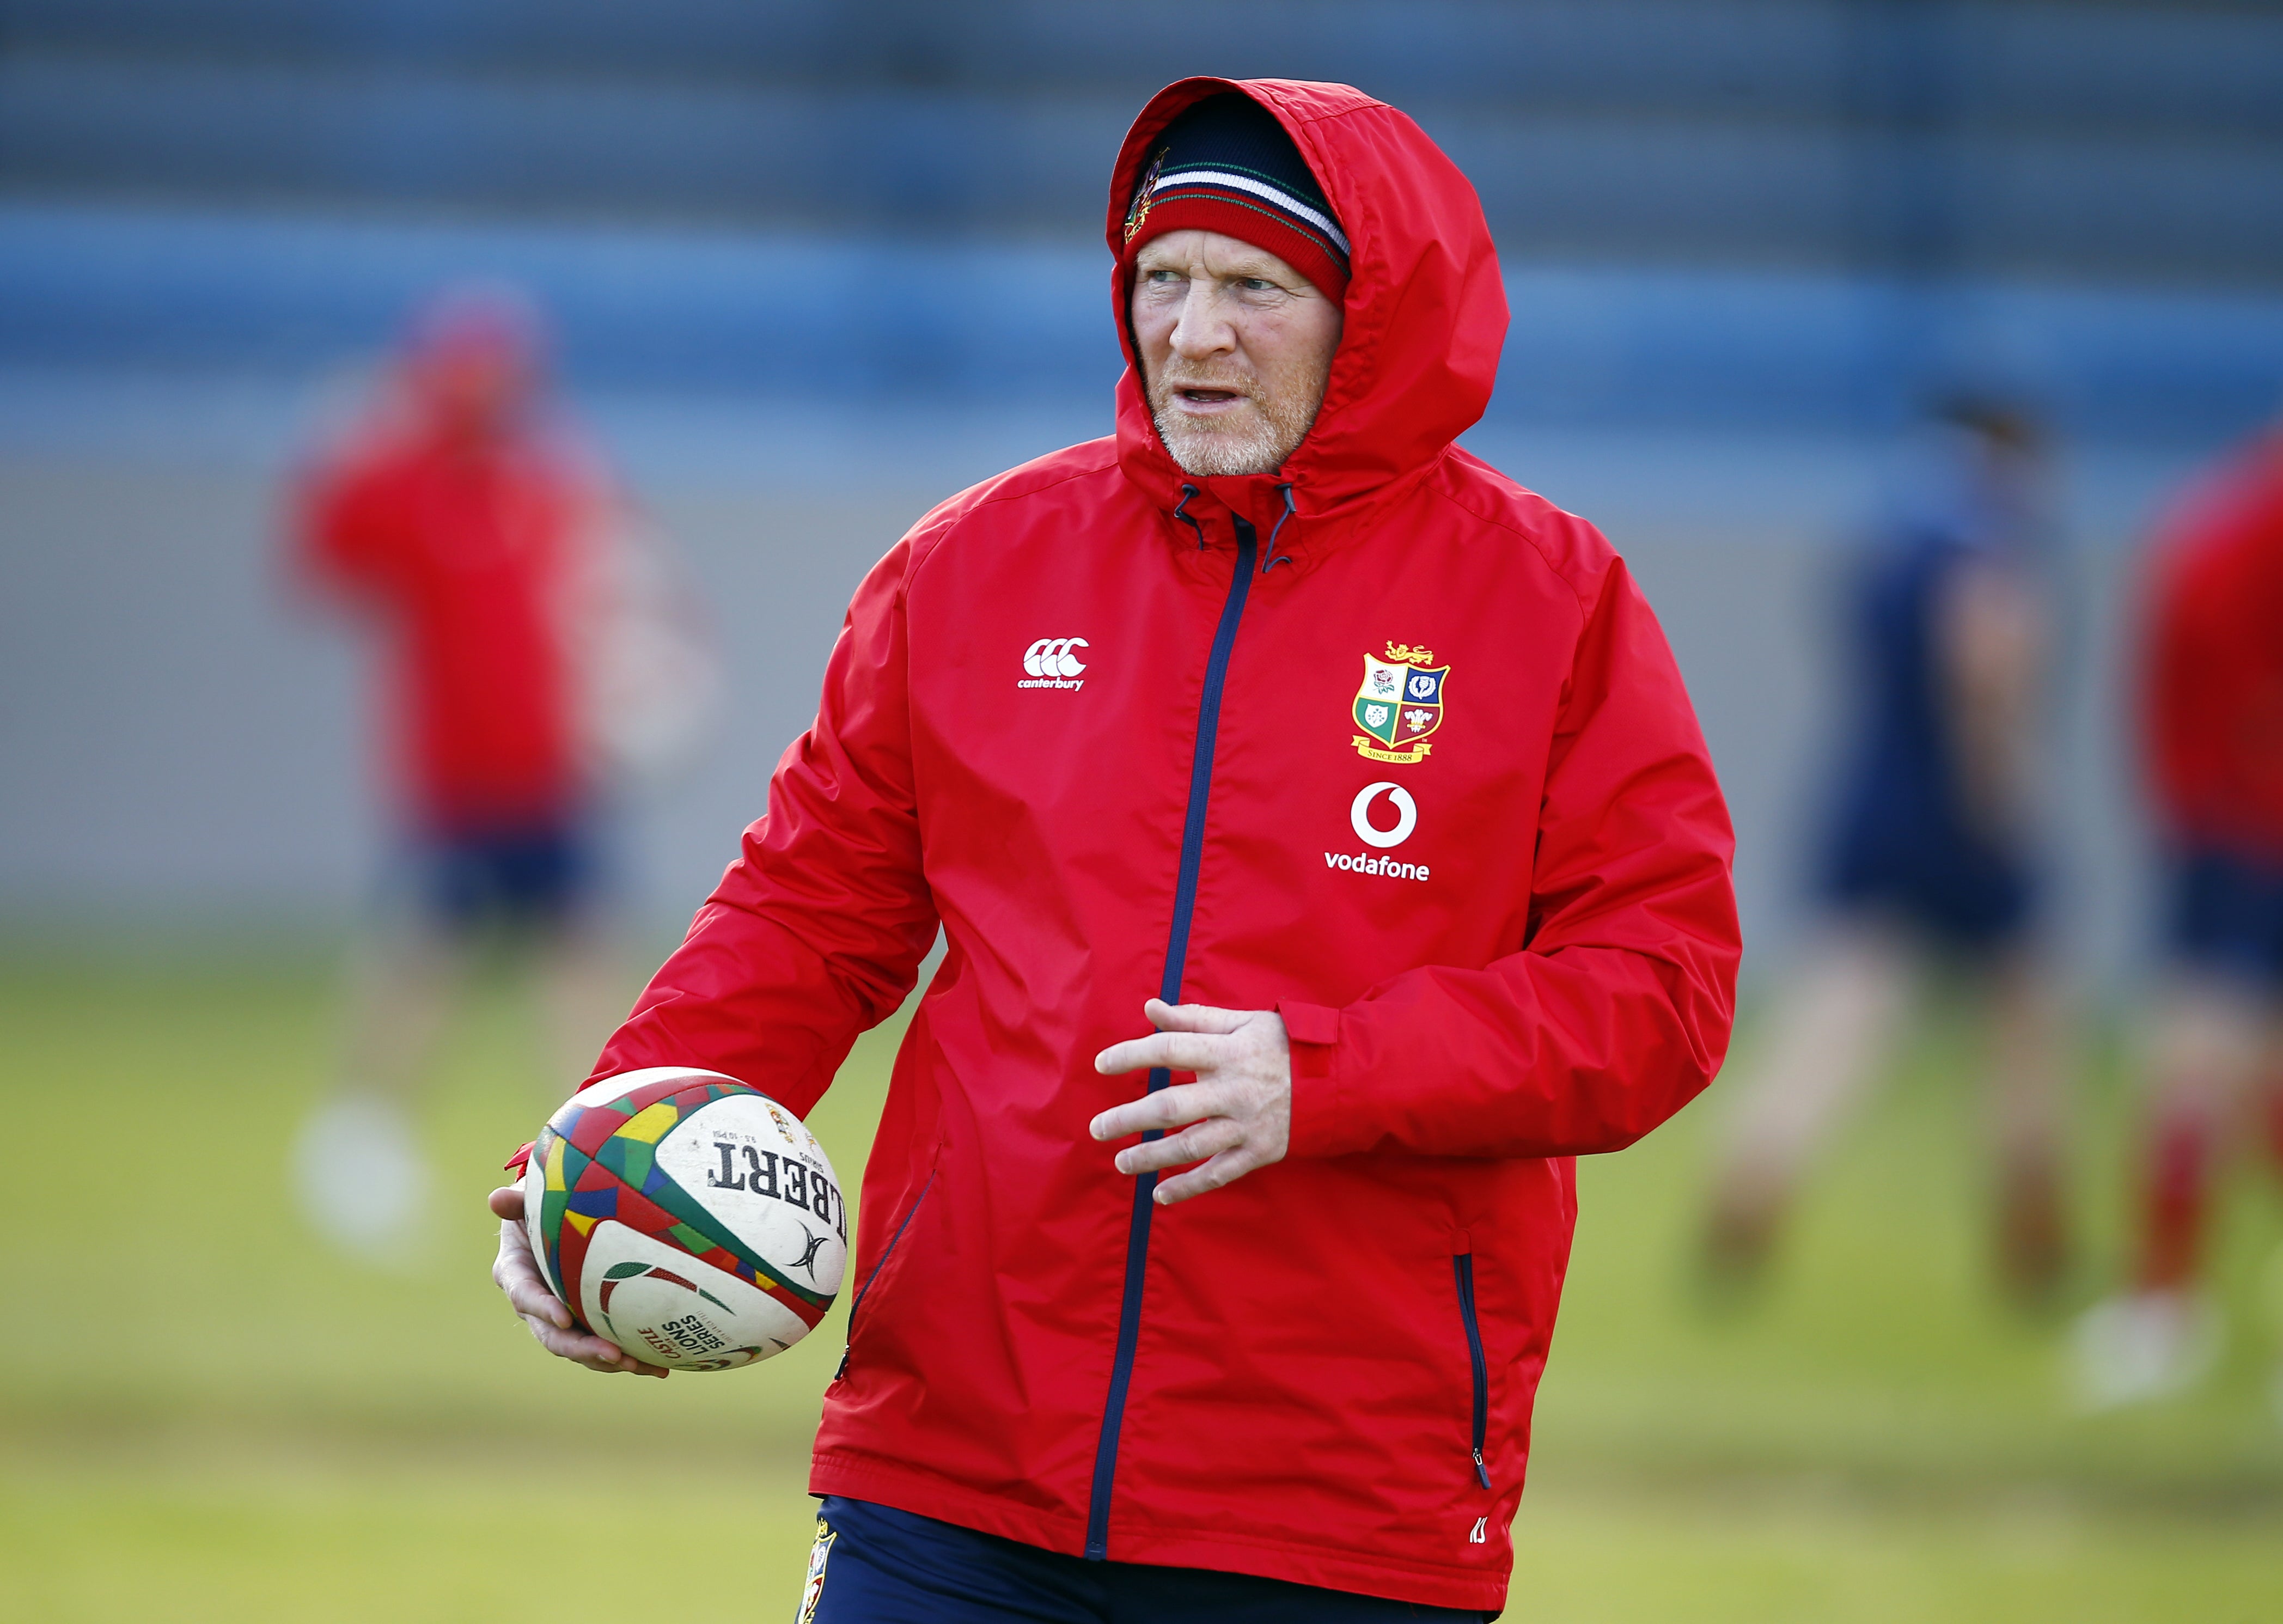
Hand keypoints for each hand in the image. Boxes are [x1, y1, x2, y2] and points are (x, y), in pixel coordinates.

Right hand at [487, 1185, 668, 1376]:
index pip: (526, 1296)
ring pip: (581, 1349)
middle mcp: (535, 1306)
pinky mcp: (586, 1324)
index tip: (564, 1317)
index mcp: (516, 1274)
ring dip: (609, 1361)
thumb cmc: (540, 1206)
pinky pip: (605, 1345)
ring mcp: (561, 1318)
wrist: (552, 1221)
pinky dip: (632, 1358)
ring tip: (640, 1366)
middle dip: (583, 1349)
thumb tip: (496, 1198)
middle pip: (555, 1336)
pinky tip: (660, 1366)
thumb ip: (516, 1202)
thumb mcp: (528, 1202)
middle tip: (613, 1353)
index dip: (542, 1308)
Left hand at [1090, 999, 1291, 1205]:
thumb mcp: (1243, 1022)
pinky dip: (1189, 1187)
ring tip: (1120, 1162)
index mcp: (1228, 1052)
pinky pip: (1219, 1174)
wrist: (1339, 1079)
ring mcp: (1247, 1125)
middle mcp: (1235, 1090)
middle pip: (1172, 1108)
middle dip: (1129, 1119)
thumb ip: (1194, 1017)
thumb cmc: (1283, 1045)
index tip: (1101, 1064)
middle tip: (1097, 1128)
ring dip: (1151, 1157)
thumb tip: (1150, 1008)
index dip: (1132, 1055)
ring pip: (1191, 1147)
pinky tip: (1160, 1195)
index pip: (1170, 1049)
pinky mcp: (1260, 1152)